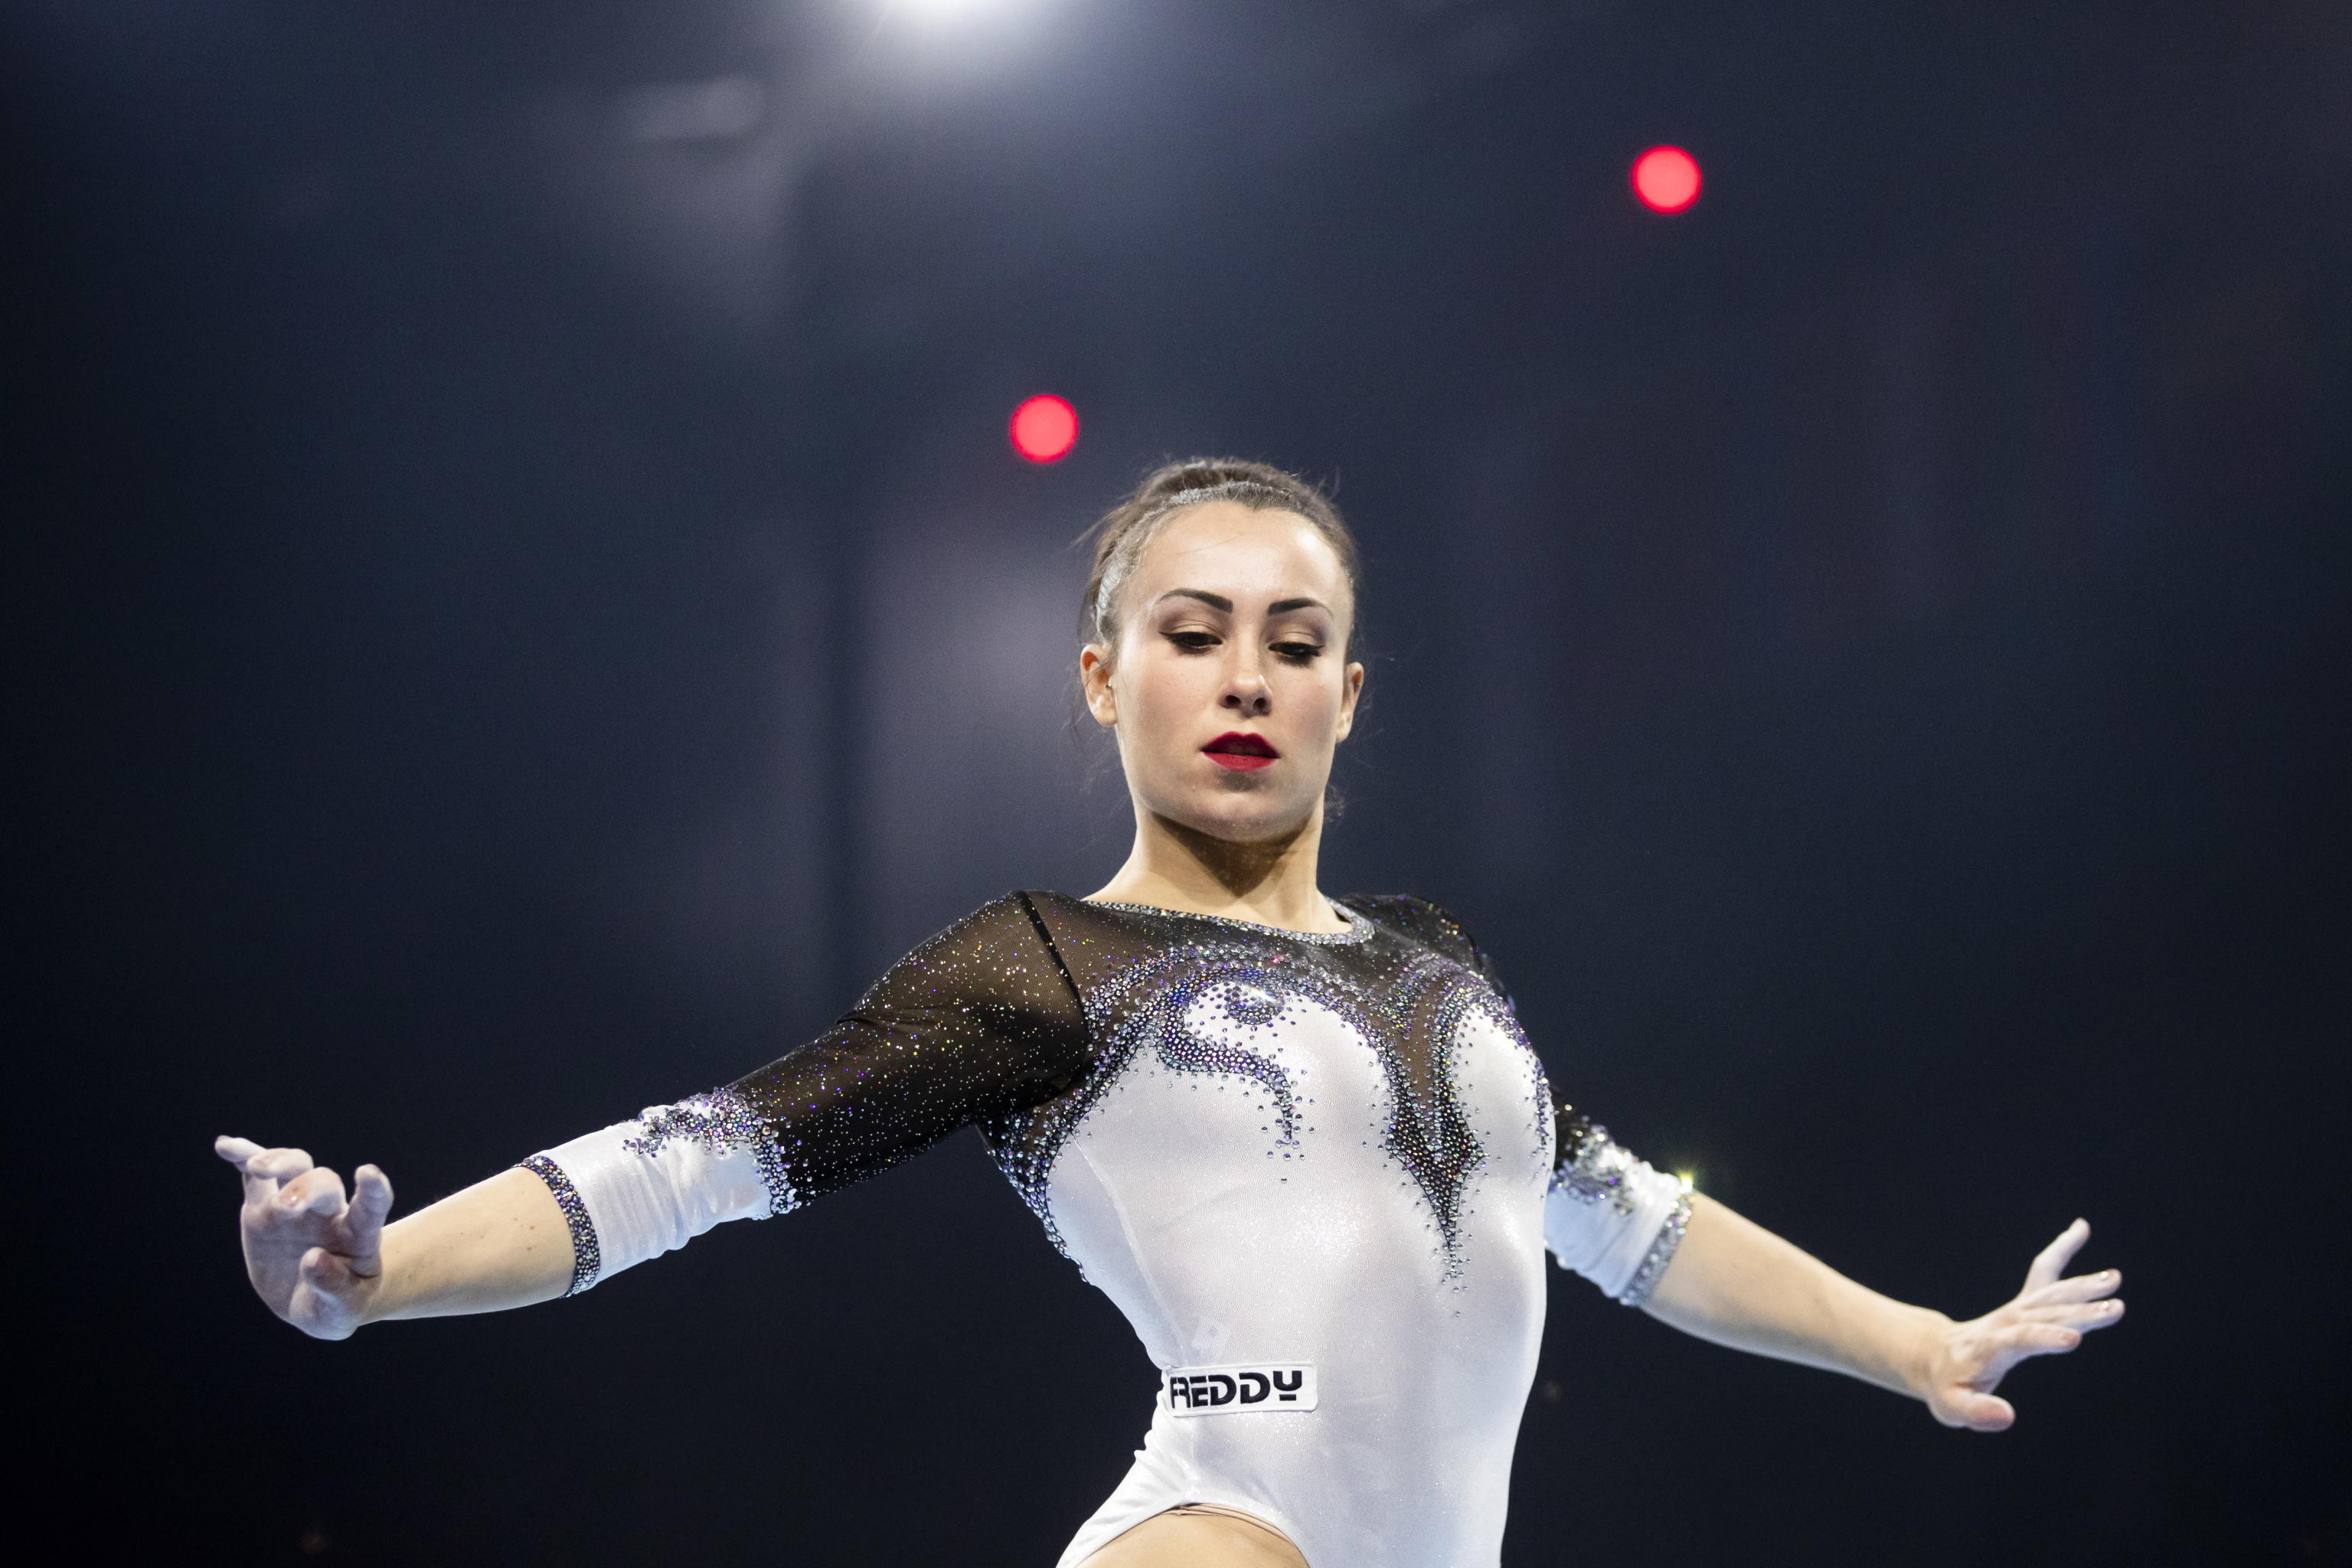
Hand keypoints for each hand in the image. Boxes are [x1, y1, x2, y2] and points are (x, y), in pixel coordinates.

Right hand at [215, 1135, 394, 1340]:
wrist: (315, 1301)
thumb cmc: (337, 1305)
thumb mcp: (341, 1310)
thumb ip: (333, 1287)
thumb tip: (313, 1260)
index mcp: (358, 1237)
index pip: (371, 1208)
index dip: (371, 1190)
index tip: (367, 1173)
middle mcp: (329, 1213)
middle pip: (324, 1184)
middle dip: (304, 1190)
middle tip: (284, 1209)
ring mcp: (297, 1206)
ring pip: (295, 1168)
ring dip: (278, 1162)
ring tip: (256, 1167)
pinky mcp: (263, 1208)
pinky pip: (255, 1177)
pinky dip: (244, 1157)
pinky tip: (226, 1146)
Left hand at [1914, 1218, 2123, 1430]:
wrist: (1936, 1357)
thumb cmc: (1948, 1387)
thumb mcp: (1952, 1407)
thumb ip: (1977, 1413)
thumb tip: (2006, 1416)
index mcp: (1990, 1347)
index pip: (2020, 1340)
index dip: (2044, 1338)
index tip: (2073, 1339)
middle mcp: (2006, 1322)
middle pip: (2044, 1314)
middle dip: (2079, 1312)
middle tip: (2114, 1308)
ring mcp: (2017, 1309)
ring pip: (2052, 1293)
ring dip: (2082, 1287)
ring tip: (2113, 1279)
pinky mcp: (2025, 1304)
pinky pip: (2045, 1271)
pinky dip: (2062, 1250)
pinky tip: (2080, 1227)